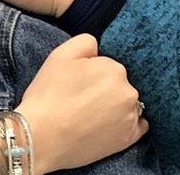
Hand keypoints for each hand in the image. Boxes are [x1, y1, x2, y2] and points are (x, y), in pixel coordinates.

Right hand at [14, 35, 147, 173]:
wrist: (42, 137)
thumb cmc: (48, 96)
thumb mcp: (59, 55)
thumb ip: (85, 42)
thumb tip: (98, 48)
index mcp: (114, 68)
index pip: (106, 64)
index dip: (89, 72)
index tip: (76, 82)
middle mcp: (129, 91)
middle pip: (118, 83)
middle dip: (104, 88)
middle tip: (79, 99)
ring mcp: (131, 116)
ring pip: (127, 102)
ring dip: (114, 105)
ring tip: (89, 114)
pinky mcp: (130, 138)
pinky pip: (137, 124)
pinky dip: (124, 123)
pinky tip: (105, 125)